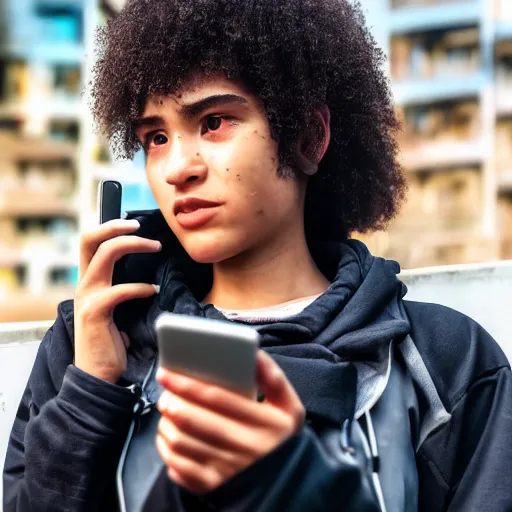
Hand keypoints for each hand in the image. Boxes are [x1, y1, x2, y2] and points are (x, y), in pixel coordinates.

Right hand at [74, 219, 161, 383]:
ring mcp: (87, 298)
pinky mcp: (95, 313)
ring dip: (133, 246)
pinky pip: (119, 290)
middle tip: (140, 226)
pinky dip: (140, 287)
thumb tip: (146, 277)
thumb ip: (120, 291)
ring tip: (156, 247)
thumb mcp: (115, 310)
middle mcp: (84, 285)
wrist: (98, 375)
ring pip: (105, 255)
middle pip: (90, 240)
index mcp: (89, 283)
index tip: (133, 224)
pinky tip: (154, 291)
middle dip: (115, 227)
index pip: (90, 244)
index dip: (108, 228)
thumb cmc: (111, 342)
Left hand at [156, 350, 304, 493]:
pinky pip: (178, 466)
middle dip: (170, 402)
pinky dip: (166, 449)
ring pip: (181, 442)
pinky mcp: (212, 487)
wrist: (286, 483)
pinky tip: (168, 437)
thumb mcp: (289, 406)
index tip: (167, 373)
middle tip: (165, 393)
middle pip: (192, 420)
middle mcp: (245, 448)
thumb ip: (273, 378)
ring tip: (167, 412)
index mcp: (264, 422)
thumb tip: (254, 354)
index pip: (215, 397)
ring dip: (166, 424)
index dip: (186, 383)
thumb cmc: (281, 437)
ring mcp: (227, 470)